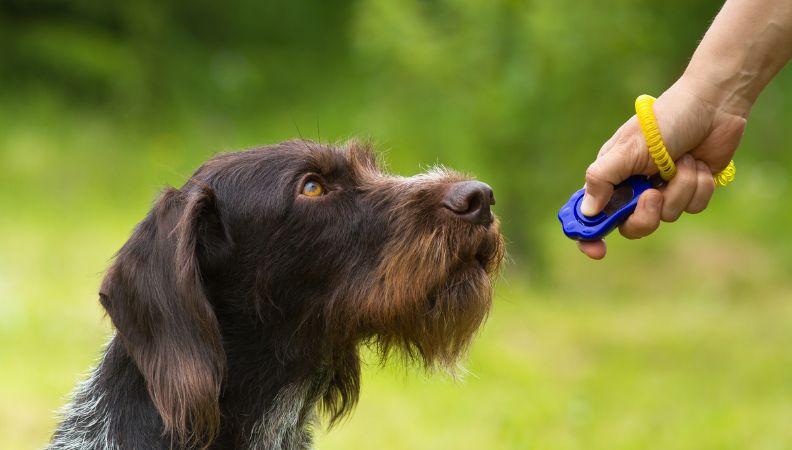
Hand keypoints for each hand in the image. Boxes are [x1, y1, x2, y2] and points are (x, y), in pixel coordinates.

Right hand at [577, 77, 746, 258]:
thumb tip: (587, 212)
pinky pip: (692, 207)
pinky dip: (698, 186)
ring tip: (682, 160)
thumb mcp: (627, 149)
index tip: (598, 251)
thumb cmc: (664, 121)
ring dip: (680, 188)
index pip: (591, 214)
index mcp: (611, 177)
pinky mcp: (689, 190)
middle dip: (646, 214)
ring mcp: (663, 190)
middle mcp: (634, 188)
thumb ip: (602, 179)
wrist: (713, 106)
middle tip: (653, 194)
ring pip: (667, 216)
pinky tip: (698, 163)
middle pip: (631, 226)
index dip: (589, 235)